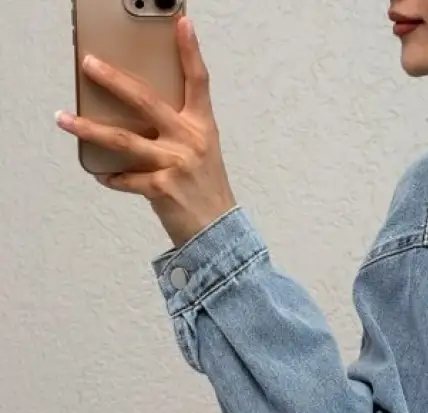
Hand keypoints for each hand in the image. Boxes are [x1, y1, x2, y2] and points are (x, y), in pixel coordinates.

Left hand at [56, 17, 235, 248]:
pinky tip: (101, 175)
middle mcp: (189, 141)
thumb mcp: (200, 152)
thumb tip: (134, 113)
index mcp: (201, 127)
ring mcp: (175, 164)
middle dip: (113, 81)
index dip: (190, 52)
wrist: (219, 231)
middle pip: (145, 101)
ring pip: (123, 140)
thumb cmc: (205, 189)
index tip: (182, 24)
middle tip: (89, 65)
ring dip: (90, 129)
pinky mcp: (163, 189)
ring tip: (65, 119)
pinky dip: (112, 177)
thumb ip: (175, 129)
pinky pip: (128, 179)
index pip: (198, 82)